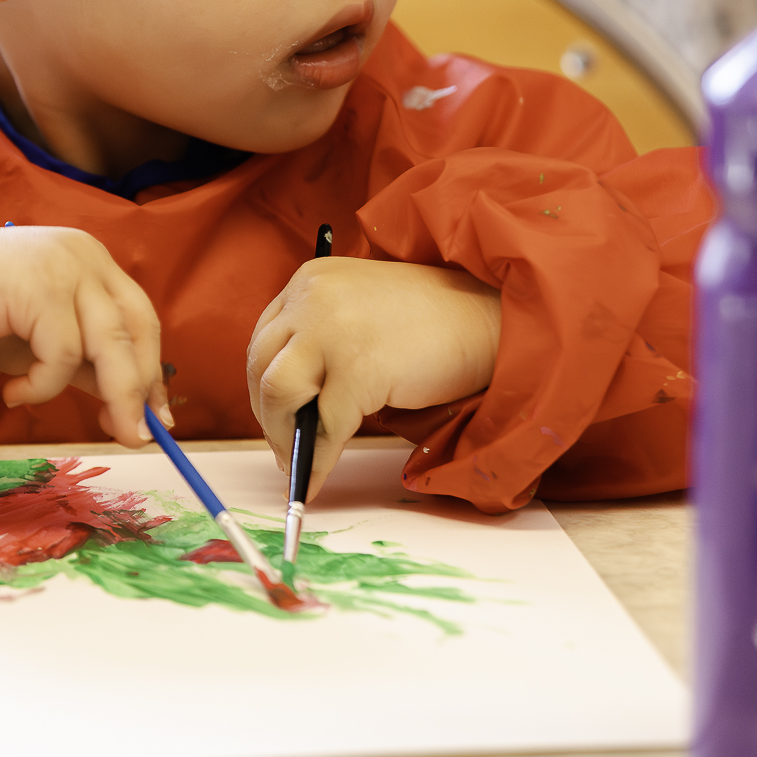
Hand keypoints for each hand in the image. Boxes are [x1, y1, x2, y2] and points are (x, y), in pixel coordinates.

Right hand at [0, 228, 167, 446]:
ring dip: (110, 395)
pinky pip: (62, 353)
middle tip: (134, 435)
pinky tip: (15, 392)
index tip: (156, 417)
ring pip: (109, 343)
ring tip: (96, 426)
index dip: (150, 369)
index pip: (140, 317)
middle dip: (139, 389)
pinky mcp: (37, 285)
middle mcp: (84, 255)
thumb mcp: (40, 344)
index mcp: (90, 262)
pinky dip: (45, 385)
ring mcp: (63, 265)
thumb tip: (133, 407)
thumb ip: (85, 363)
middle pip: (136, 328)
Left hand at [247, 257, 500, 498]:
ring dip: (283, 436)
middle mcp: (314, 297)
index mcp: (313, 279)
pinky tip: (318, 477)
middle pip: (261, 366)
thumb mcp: (362, 314)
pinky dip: (316, 460)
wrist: (495, 321)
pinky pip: (322, 427)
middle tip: (283, 448)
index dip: (264, 385)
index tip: (273, 416)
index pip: (266, 338)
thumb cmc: (437, 323)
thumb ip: (323, 339)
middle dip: (268, 416)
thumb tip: (287, 408)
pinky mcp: (357, 368)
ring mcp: (333, 329)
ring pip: (278, 394)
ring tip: (299, 460)